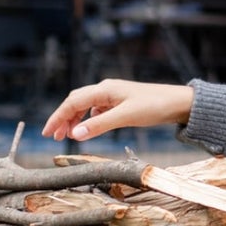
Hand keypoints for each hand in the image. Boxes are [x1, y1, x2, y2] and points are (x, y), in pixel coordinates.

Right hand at [41, 78, 194, 142]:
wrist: (178, 102)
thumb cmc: (154, 106)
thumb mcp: (126, 117)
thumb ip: (99, 125)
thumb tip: (74, 134)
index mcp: (104, 89)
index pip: (72, 102)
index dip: (57, 117)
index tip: (47, 132)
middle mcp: (106, 89)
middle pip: (75, 101)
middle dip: (62, 118)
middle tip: (53, 136)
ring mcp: (113, 95)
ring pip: (85, 105)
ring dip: (74, 119)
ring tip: (67, 135)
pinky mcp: (121, 102)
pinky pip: (97, 109)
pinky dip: (88, 119)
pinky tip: (88, 128)